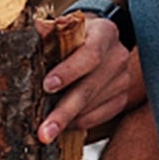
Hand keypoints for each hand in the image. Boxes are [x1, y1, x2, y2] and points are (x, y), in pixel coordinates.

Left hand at [37, 13, 144, 143]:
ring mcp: (122, 79)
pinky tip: (63, 125)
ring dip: (68, 121)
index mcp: (104, 33)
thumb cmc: (73, 36)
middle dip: (64, 112)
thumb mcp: (64, 28)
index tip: (47, 86)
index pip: (90, 54)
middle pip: (90, 88)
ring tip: (46, 132)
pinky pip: (99, 117)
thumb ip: (50, 31)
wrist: (97, 42)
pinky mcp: (121, 98)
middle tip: (44, 132)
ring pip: (92, 106)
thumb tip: (36, 27)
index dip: (69, 71)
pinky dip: (78, 123)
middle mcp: (118, 56)